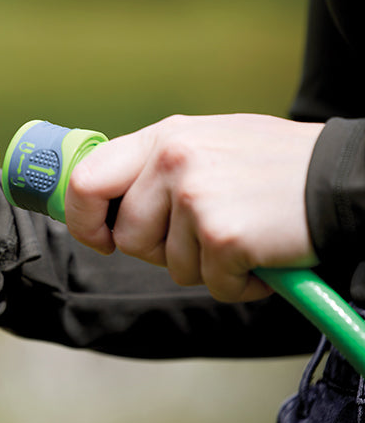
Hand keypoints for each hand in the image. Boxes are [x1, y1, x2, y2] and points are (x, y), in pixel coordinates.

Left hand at [65, 114, 323, 301]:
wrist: (345, 178)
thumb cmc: (277, 167)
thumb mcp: (208, 144)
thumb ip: (158, 167)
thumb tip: (108, 201)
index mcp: (162, 137)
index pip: (85, 180)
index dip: (83, 220)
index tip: (100, 239)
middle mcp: (172, 161)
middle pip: (127, 236)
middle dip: (161, 251)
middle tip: (204, 238)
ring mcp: (195, 197)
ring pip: (169, 266)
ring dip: (206, 267)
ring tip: (243, 238)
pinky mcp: (223, 235)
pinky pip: (212, 284)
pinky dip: (239, 283)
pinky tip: (262, 255)